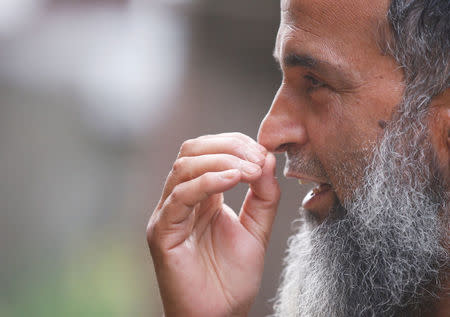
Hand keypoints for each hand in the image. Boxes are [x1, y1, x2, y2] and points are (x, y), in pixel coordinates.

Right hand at [146, 133, 279, 316]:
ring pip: (184, 168)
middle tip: (257, 158)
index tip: (263, 153)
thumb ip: (264, 196)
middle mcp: (181, 200)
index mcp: (201, 196)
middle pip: (192, 150)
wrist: (219, 316)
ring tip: (250, 170)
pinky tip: (233, 179)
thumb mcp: (257, 229)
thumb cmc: (232, 278)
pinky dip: (207, 182)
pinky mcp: (161, 232)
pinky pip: (179, 197)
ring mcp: (168, 214)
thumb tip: (266, 158)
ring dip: (221, 160)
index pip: (208, 150)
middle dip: (228, 146)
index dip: (235, 144)